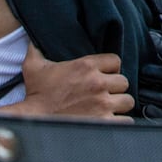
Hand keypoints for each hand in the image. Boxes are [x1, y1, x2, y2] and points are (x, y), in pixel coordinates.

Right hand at [15, 43, 133, 119]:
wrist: (33, 120)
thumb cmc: (36, 94)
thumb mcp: (34, 65)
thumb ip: (37, 48)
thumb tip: (33, 38)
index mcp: (86, 66)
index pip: (116, 61)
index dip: (111, 69)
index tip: (104, 76)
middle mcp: (98, 83)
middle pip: (124, 82)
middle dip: (115, 88)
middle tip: (105, 94)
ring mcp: (102, 104)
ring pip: (127, 101)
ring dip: (119, 105)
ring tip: (109, 108)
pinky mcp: (104, 123)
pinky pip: (125, 120)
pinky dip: (120, 122)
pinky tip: (111, 121)